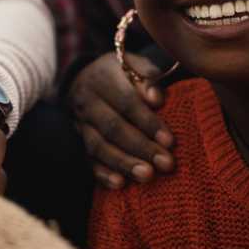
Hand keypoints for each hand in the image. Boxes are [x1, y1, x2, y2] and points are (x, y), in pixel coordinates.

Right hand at [67, 52, 175, 188]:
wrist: (84, 77)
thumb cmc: (121, 72)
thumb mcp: (133, 64)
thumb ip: (147, 77)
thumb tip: (156, 99)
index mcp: (103, 78)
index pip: (126, 103)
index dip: (148, 123)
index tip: (169, 141)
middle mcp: (87, 101)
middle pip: (112, 128)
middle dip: (140, 148)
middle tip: (165, 164)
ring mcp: (80, 123)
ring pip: (99, 146)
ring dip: (123, 163)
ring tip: (146, 176)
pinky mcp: (78, 141)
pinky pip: (87, 159)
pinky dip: (102, 173)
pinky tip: (119, 184)